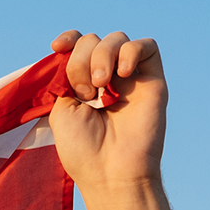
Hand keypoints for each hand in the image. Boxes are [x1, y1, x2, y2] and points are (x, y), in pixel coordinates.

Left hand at [48, 30, 167, 194]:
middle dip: (81, 60)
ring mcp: (129, 77)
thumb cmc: (83, 149)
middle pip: (93, 41)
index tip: (58, 46)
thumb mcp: (61, 111)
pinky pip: (146, 45)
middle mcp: (105, 78)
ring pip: (117, 39)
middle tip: (83, 93)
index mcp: (81, 85)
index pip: (77, 47)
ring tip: (99, 88)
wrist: (112, 171)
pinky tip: (122, 74)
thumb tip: (66, 52)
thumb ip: (62, 79)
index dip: (69, 40)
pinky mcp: (151, 79)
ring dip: (102, 57)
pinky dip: (131, 52)